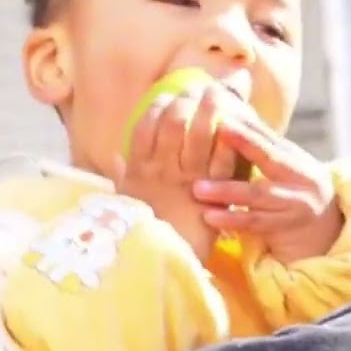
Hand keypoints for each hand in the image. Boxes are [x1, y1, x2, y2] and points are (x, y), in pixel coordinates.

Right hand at [110, 83, 240, 259]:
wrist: (167, 263)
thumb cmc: (146, 234)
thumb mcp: (125, 206)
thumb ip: (121, 179)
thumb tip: (116, 158)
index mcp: (138, 171)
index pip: (144, 127)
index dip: (157, 106)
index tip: (167, 94)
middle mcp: (160, 172)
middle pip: (171, 124)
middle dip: (184, 101)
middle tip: (196, 88)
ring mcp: (186, 180)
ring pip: (197, 136)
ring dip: (208, 112)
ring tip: (217, 94)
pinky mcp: (210, 193)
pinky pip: (221, 160)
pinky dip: (227, 140)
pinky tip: (235, 126)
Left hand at [190, 110, 343, 264]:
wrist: (327, 234)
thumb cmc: (296, 198)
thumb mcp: (288, 173)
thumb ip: (266, 154)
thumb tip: (232, 121)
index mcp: (298, 161)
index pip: (271, 139)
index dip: (248, 128)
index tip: (224, 116)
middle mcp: (302, 180)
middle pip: (270, 158)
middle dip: (244, 143)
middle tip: (216, 131)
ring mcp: (295, 205)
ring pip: (257, 194)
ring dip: (226, 190)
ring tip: (197, 188)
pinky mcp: (285, 229)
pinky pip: (254, 223)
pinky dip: (231, 219)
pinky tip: (209, 216)